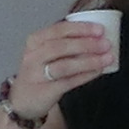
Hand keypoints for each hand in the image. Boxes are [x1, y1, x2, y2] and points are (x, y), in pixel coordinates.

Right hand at [2, 15, 118, 123]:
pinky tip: (98, 71)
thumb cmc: (39, 72)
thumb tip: (98, 36)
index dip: (81, 29)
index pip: (59, 29)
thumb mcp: (45, 52)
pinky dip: (85, 75)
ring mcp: (36, 75)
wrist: (22, 100)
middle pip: (61, 46)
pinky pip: (68, 82)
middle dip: (86, 44)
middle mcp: (33, 56)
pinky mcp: (44, 91)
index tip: (100, 30)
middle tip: (106, 44)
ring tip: (107, 58)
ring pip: (65, 65)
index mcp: (35, 40)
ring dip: (89, 60)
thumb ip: (64, 43)